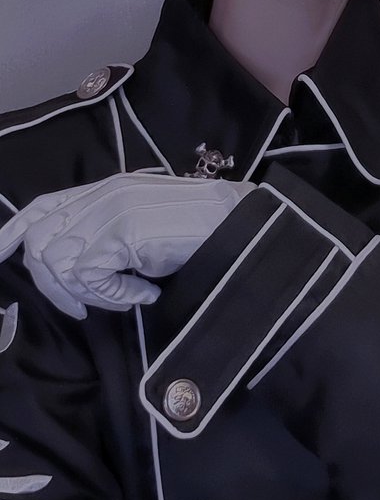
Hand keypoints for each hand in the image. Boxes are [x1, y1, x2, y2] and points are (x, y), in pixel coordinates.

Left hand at [0, 173, 255, 318]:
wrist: (237, 223)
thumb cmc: (198, 230)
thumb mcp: (141, 226)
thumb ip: (107, 234)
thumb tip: (74, 268)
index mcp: (102, 190)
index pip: (40, 206)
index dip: (11, 234)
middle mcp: (100, 196)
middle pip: (40, 242)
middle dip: (52, 286)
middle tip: (85, 309)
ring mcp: (110, 211)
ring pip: (60, 264)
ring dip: (89, 294)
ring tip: (125, 297)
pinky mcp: (122, 232)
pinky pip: (90, 276)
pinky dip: (114, 296)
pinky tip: (145, 293)